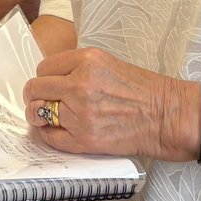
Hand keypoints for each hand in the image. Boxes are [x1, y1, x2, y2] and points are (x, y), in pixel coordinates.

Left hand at [23, 46, 195, 162]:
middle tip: (41, 100)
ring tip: (48, 116)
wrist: (165, 115)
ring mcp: (80, 114)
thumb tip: (50, 79)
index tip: (48, 83)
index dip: (44, 77)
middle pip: (35, 89)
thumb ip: (78, 67)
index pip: (44, 68)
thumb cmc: (142, 89)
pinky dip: (49, 135)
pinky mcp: (84, 139)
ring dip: (40, 115)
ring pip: (38, 113)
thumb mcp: (107, 62)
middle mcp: (80, 84)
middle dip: (35, 96)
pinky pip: (50, 137)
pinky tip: (56, 131)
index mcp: (87, 60)